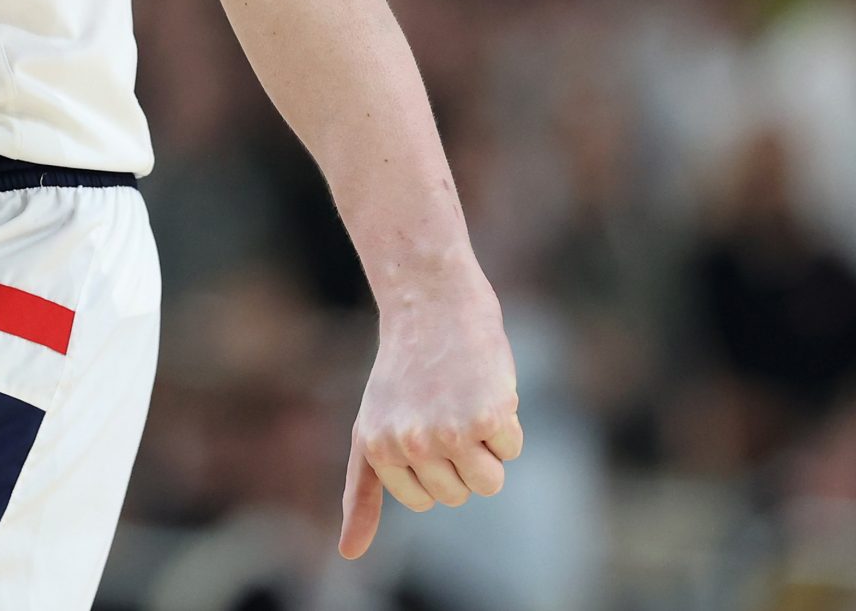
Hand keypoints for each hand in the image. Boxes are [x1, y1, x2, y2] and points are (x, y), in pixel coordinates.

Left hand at [338, 275, 522, 558]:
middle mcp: (408, 444)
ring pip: (489, 481)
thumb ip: (362, 491)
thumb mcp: (370, 429)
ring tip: (463, 399)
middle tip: (443, 406)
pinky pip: (512, 448)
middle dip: (462, 458)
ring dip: (487, 445)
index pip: (424, 500)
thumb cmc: (403, 372)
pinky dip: (508, 422)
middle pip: (459, 494)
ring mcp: (448, 432)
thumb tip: (348, 555)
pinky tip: (484, 386)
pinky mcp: (487, 417)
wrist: (430, 305)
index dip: (434, 466)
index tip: (422, 425)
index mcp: (376, 448)